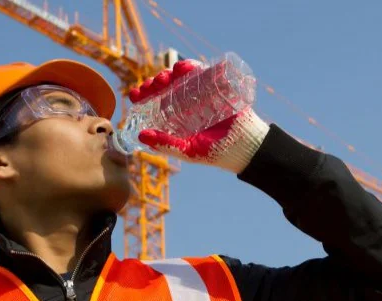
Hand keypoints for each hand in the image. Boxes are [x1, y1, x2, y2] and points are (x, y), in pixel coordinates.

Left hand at [128, 60, 268, 173]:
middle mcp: (187, 103)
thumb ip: (165, 145)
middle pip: (166, 87)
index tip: (134, 94)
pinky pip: (203, 72)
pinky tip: (182, 68)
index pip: (156, 102)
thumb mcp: (188, 151)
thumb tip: (141, 135)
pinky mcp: (218, 85)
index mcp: (177, 117)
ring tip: (166, 77)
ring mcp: (202, 93)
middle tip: (151, 85)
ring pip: (181, 77)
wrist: (246, 147)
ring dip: (170, 73)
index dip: (144, 96)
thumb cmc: (216, 152)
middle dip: (155, 83)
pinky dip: (191, 67)